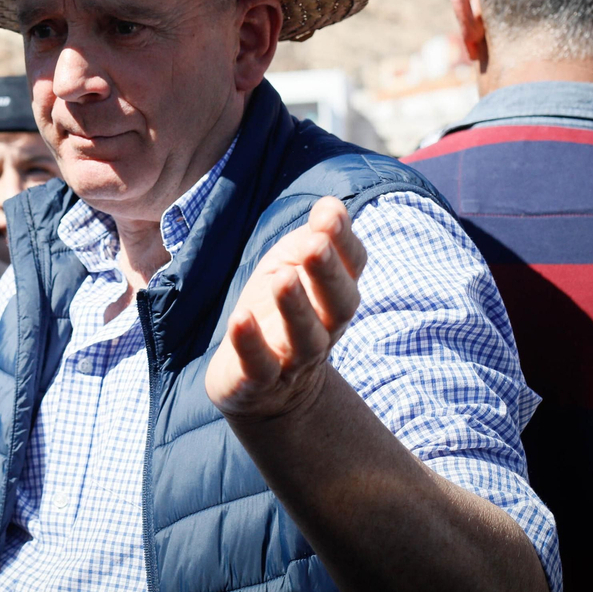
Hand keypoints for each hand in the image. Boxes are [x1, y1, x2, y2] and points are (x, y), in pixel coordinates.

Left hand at [205, 196, 365, 421]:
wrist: (262, 386)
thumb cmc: (279, 311)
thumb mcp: (293, 267)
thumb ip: (314, 237)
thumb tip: (331, 205)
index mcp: (335, 295)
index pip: (352, 268)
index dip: (344, 242)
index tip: (329, 215)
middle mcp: (324, 329)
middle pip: (338, 305)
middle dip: (328, 274)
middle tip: (314, 245)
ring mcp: (293, 358)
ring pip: (303, 338)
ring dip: (295, 307)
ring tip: (282, 277)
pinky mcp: (259, 380)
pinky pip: (259, 365)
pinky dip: (250, 343)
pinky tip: (240, 319)